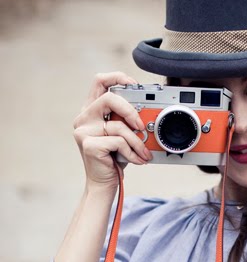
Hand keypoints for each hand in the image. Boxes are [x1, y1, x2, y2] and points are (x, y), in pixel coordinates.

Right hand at [72, 71, 152, 190]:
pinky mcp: (89, 145)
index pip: (99, 81)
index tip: (134, 85)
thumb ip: (127, 121)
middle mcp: (84, 118)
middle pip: (109, 98)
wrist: (102, 184)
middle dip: (131, 111)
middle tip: (142, 126)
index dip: (118, 77)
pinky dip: (133, 153)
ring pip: (119, 126)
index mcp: (90, 110)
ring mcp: (83, 131)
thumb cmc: (113, 159)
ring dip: (137, 142)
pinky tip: (137, 160)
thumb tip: (147, 113)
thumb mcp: (121, 135)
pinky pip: (119, 142)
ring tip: (144, 152)